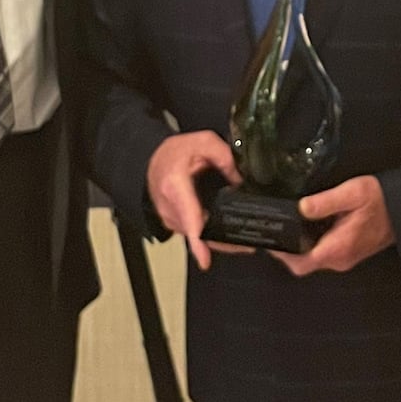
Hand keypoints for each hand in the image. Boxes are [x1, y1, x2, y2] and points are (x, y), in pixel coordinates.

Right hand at [146, 131, 241, 271]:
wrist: (153, 160)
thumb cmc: (172, 154)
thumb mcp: (202, 142)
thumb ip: (225, 156)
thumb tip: (241, 178)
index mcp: (175, 187)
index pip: (188, 218)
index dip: (197, 242)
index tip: (204, 259)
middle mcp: (170, 207)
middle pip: (199, 232)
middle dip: (223, 240)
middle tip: (247, 244)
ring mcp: (170, 219)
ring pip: (197, 235)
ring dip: (218, 239)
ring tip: (241, 241)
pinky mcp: (174, 224)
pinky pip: (194, 233)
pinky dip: (209, 235)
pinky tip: (226, 234)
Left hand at [272, 175, 394, 276]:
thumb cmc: (381, 201)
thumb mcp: (352, 193)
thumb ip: (325, 202)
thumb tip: (301, 207)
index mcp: (338, 248)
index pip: (301, 263)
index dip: (283, 255)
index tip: (271, 241)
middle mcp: (339, 259)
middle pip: (304, 263)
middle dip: (288, 249)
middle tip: (277, 229)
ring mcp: (344, 258)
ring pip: (313, 259)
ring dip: (300, 246)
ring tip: (289, 225)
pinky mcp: (347, 253)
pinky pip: (323, 254)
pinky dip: (312, 243)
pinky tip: (309, 225)